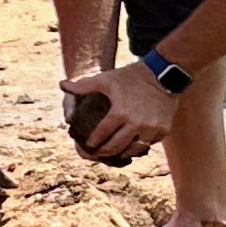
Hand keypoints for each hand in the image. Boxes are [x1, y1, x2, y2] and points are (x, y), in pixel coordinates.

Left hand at [61, 60, 178, 163]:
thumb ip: (83, 85)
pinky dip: (140, 145)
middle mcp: (136, 124)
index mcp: (119, 113)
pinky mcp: (164, 130)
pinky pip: (149, 144)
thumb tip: (61, 85)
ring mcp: (151, 129)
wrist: (163, 73)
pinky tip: (131, 145)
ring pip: (133, 150)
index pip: (101, 135)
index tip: (87, 145)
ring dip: (122, 152)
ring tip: (114, 151)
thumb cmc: (130, 76)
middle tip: (98, 153)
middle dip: (103, 153)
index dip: (92, 143)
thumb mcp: (105, 79)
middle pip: (115, 148)